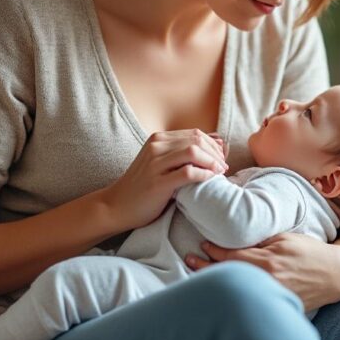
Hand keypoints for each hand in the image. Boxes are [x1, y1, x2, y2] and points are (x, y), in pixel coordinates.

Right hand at [103, 129, 228, 229]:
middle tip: (223, 168)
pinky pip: (188, 173)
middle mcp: (156, 147)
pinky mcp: (157, 182)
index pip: (195, 134)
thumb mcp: (161, 163)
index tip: (221, 159)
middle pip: (197, 140)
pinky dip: (204, 175)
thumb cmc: (143, 186)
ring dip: (212, 162)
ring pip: (193, 152)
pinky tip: (211, 180)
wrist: (116, 206)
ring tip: (219, 173)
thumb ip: (183, 153)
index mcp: (158, 139)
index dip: (213, 145)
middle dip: (215, 153)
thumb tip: (217, 143)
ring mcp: (155, 164)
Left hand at [186, 233, 339, 309]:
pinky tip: (223, 287)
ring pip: (236, 285)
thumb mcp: (284, 238)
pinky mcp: (276, 302)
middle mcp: (267, 278)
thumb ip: (260, 241)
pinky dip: (235, 290)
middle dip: (205, 266)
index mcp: (267, 259)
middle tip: (189, 259)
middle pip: (228, 272)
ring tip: (197, 272)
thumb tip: (237, 239)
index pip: (232, 255)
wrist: (334, 273)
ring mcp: (270, 293)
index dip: (214, 250)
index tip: (202, 244)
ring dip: (215, 279)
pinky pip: (250, 296)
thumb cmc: (309, 251)